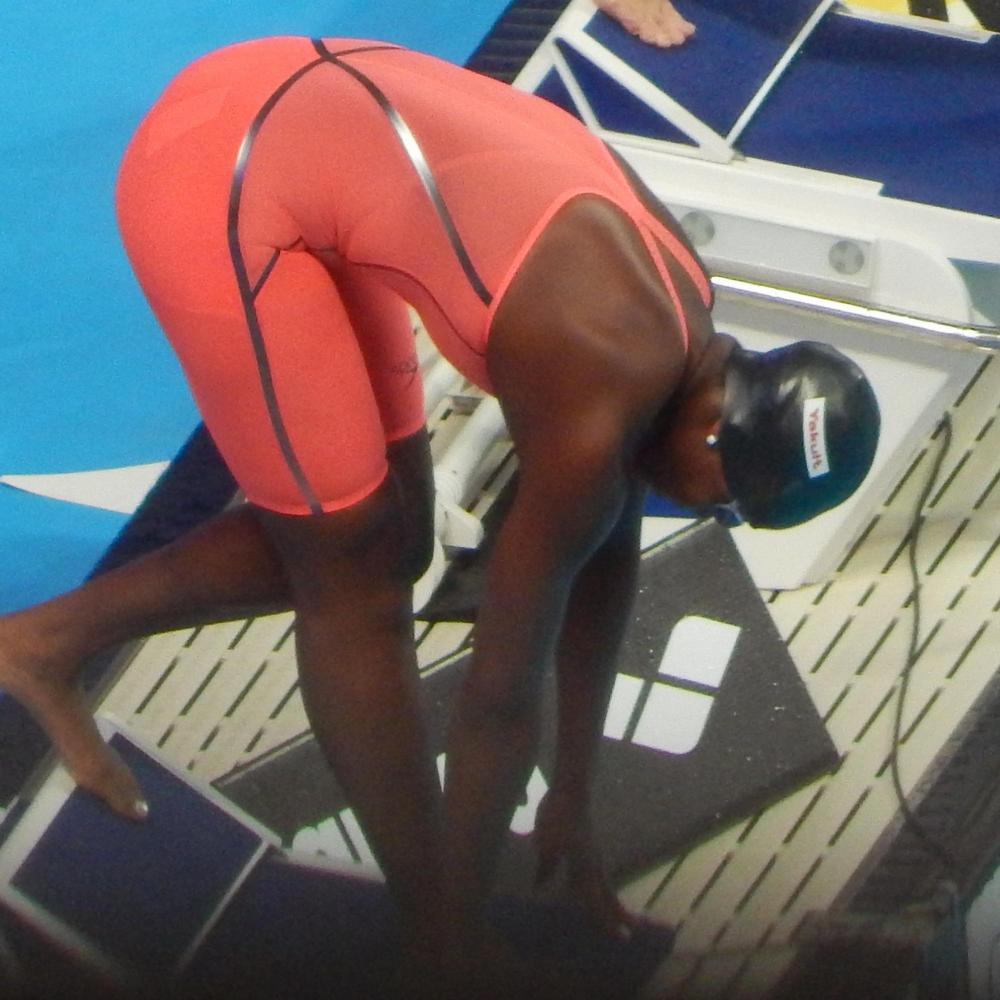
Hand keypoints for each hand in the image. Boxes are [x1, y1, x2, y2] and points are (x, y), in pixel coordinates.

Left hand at [533, 787, 638, 939]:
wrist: (571, 788)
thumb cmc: (558, 816)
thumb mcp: (547, 843)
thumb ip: (546, 867)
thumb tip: (540, 887)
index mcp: (585, 867)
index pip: (597, 901)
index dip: (605, 921)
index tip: (621, 939)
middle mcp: (594, 863)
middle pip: (608, 895)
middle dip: (618, 914)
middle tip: (631, 932)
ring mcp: (594, 852)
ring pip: (605, 883)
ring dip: (611, 901)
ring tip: (618, 912)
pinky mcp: (590, 843)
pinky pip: (598, 872)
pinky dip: (601, 885)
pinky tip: (594, 883)